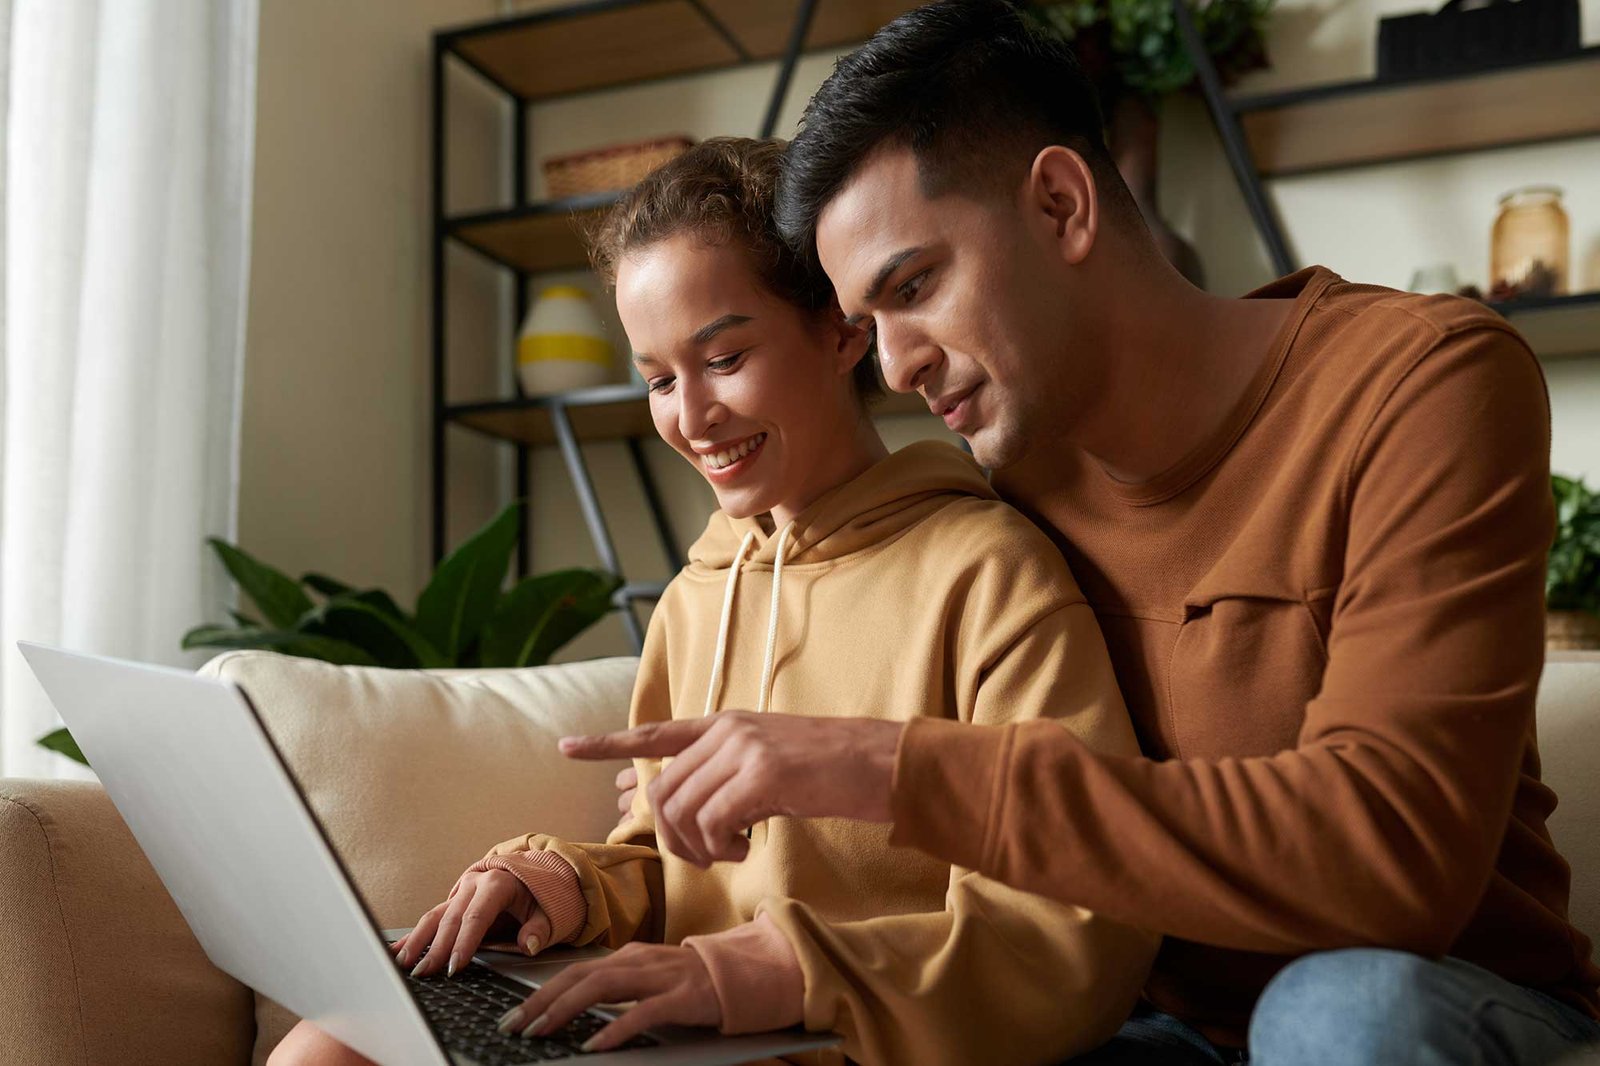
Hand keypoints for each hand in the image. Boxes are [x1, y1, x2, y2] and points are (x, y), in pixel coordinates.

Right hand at [392, 869, 549, 976]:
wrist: (528, 876)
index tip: (455, 965)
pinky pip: (429, 920)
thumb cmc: (537, 896)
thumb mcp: (548, 910)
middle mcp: (473, 885)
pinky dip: (411, 936)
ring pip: (433, 917)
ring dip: (417, 942)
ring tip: (403, 964)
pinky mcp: (450, 903)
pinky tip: (395, 951)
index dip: (465, 941)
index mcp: (496, 884)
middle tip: (424, 972)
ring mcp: (458, 894)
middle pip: (450, 919)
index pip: (477, 916)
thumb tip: (529, 944)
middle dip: (436, 948)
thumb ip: (540, 928)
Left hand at [494, 942, 718, 1051]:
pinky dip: (615, 1028)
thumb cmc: (693, 981)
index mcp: (629, 956)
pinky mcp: (682, 998)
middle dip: (542, 1001)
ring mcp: (661, 977)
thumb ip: (617, 988)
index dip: (541, 993)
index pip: (575, 971)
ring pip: (603, 987)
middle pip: (580, 976)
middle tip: (512, 1025)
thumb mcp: (649, 979)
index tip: (514, 1016)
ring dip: (566, 1009)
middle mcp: (639, 961)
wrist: (744, 974)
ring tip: (540, 1031)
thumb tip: (571, 1005)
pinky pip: (642, 1013)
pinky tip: (595, 1045)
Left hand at [560, 712, 902, 867]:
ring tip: (732, 852)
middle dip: (673, 836)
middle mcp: (728, 730)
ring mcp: (744, 748)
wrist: (884, 761)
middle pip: (664, 791)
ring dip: (698, 846)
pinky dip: (722, 846)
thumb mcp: (772, 764)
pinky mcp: (763, 772)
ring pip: (682, 809)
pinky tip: (748, 847)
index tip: (567, 748)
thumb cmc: (834, 771)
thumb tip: (693, 811)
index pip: (655, 733)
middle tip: (710, 856)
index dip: (608, 744)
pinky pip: (713, 822)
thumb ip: (729, 775)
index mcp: (726, 724)